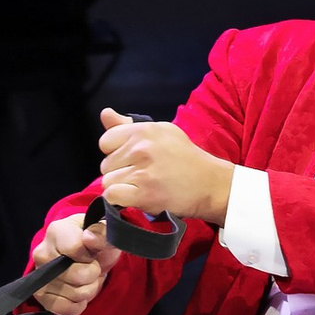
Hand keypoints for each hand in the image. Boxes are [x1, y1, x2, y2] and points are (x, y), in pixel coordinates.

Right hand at [29, 208, 111, 314]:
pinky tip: (79, 293)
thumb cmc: (94, 246)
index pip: (76, 249)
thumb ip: (102, 233)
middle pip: (78, 275)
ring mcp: (39, 276)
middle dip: (93, 275)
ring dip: (88, 290)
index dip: (91, 256)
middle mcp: (42, 253)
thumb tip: (90, 238)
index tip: (92, 253)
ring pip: (75, 294)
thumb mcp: (104, 234)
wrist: (85, 261)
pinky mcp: (41, 296)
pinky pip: (64, 309)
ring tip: (86, 279)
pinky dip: (78, 305)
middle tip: (92, 268)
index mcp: (56, 231)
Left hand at [95, 109, 231, 228]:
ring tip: (140, 186)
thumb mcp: (161, 132)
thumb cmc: (185, 158)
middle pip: (105, 164)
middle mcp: (141, 148)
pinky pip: (112, 196)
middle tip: (140, 175)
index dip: (115, 152)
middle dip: (118, 171)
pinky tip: (134, 197)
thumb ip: (128, 126)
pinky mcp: (144, 194)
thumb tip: (105, 114)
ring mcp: (142, 172)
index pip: (105, 141)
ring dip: (120, 187)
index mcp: (143, 130)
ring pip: (108, 181)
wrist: (209, 184)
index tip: (130, 160)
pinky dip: (119, 200)